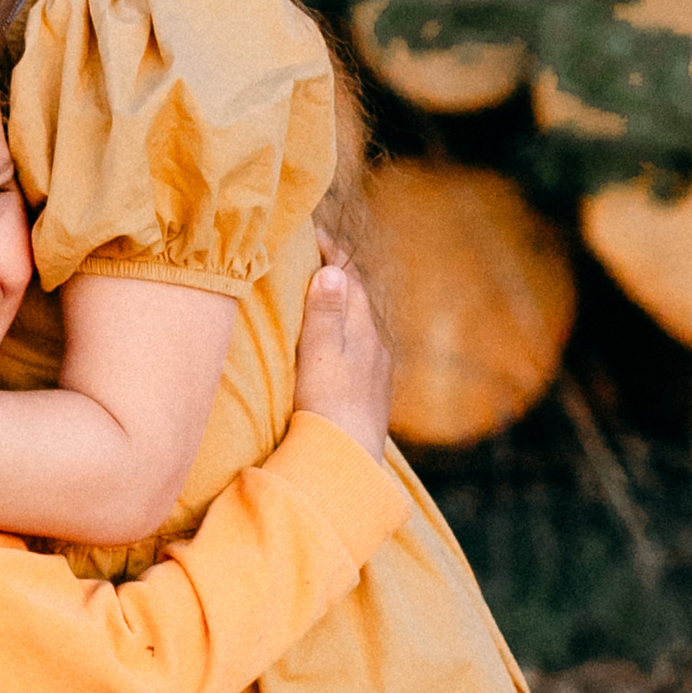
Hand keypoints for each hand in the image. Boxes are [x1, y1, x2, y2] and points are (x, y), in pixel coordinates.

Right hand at [293, 260, 393, 463]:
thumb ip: (326, 313)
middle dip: (337, 275)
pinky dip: (347, 333)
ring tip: (322, 297)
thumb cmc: (328, 406)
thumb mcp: (319, 355)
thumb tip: (333, 270)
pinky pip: (361, 348)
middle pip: (358, 298)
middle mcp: (376, 345)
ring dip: (343, 305)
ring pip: (361, 324)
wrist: (349, 459)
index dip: (332, 253)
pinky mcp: (373, 391)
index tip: (313, 233)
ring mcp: (377, 369)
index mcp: (362, 330)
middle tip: (313, 257)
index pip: (349, 278)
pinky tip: (338, 346)